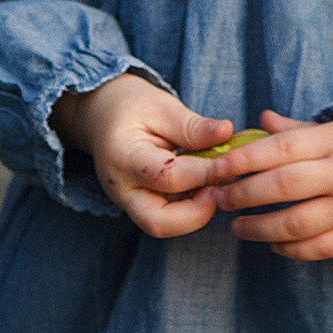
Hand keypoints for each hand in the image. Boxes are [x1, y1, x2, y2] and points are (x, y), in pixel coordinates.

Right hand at [50, 72, 233, 237]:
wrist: (103, 115)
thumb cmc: (132, 106)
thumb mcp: (162, 106)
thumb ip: (192, 126)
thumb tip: (226, 132)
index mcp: (123, 159)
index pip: (168, 178)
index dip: (205, 172)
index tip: (230, 161)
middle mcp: (121, 190)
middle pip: (158, 223)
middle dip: (197, 213)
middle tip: (220, 186)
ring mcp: (128, 203)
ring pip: (163, 226)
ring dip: (196, 212)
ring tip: (215, 182)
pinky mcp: (140, 206)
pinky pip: (167, 218)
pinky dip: (190, 207)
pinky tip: (205, 184)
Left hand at [209, 109, 332, 260]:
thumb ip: (297, 129)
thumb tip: (261, 120)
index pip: (279, 149)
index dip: (243, 159)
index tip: (218, 168)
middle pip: (282, 187)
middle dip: (243, 194)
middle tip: (221, 198)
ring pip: (295, 224)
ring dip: (258, 228)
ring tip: (238, 226)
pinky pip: (317, 248)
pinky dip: (289, 250)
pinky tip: (272, 244)